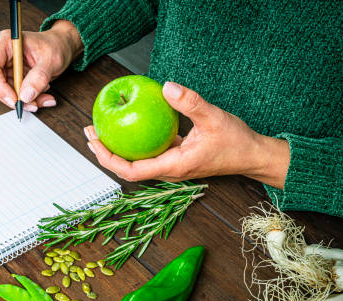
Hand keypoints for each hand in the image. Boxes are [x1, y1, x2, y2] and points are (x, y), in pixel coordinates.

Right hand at [0, 20, 82, 110]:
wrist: (60, 46)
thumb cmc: (55, 45)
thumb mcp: (51, 60)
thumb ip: (39, 77)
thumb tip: (26, 95)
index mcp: (5, 42)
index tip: (14, 99)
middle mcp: (0, 53)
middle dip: (14, 97)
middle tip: (33, 104)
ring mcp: (4, 66)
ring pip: (4, 92)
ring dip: (24, 101)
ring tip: (43, 98)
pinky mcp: (9, 77)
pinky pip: (13, 94)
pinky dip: (27, 100)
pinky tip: (40, 96)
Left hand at [86, 82, 290, 188]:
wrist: (252, 156)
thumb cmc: (236, 142)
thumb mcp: (214, 117)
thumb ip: (190, 103)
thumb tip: (166, 87)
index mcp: (173, 167)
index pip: (131, 171)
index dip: (109, 159)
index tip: (96, 143)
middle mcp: (168, 171)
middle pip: (127, 168)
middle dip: (105, 153)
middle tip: (89, 132)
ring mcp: (171, 166)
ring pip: (136, 161)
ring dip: (117, 148)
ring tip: (100, 130)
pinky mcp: (176, 158)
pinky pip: (148, 153)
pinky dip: (134, 142)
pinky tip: (128, 126)